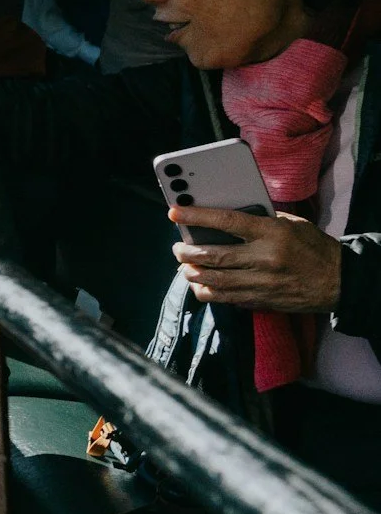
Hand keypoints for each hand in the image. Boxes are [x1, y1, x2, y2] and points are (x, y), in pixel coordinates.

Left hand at [168, 206, 342, 311]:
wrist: (339, 280)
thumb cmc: (313, 247)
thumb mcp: (291, 224)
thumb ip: (260, 219)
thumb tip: (224, 217)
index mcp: (272, 233)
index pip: (227, 221)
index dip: (197, 217)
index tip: (175, 213)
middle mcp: (265, 258)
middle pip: (213, 256)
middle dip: (187, 252)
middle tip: (177, 248)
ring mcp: (263, 282)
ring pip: (215, 281)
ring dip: (192, 274)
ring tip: (185, 267)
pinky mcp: (262, 300)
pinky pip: (226, 298)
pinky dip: (208, 292)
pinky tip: (201, 286)